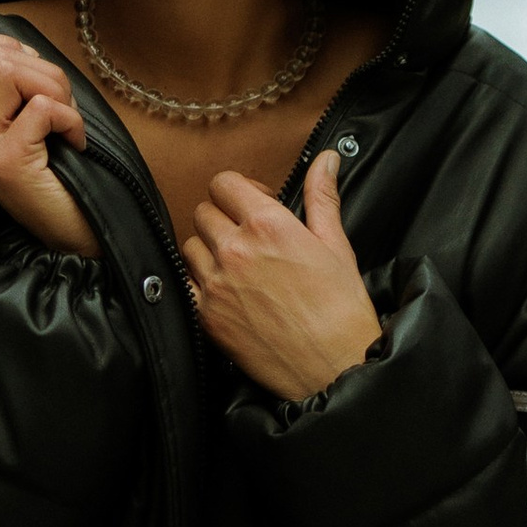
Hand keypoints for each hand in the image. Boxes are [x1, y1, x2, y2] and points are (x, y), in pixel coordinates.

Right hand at [0, 34, 99, 258]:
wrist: (75, 241)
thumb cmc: (64, 180)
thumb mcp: (31, 126)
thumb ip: (18, 89)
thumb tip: (24, 49)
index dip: (0, 49)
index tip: (33, 81)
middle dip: (43, 71)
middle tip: (60, 109)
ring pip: (9, 70)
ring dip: (56, 90)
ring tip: (65, 125)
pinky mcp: (5, 162)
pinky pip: (42, 107)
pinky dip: (70, 118)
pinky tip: (73, 143)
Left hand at [183, 154, 380, 402]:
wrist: (334, 367)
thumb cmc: (341, 308)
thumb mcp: (336, 244)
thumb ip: (322, 196)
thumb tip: (327, 159)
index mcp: (268, 224)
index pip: (224, 183)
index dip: (239, 190)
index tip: (255, 204)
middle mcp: (235, 249)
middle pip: (204, 211)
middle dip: (224, 217)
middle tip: (248, 235)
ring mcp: (216, 283)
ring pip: (190, 245)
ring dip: (208, 248)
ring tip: (237, 264)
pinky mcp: (207, 315)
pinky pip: (185, 282)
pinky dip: (200, 282)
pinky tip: (226, 290)